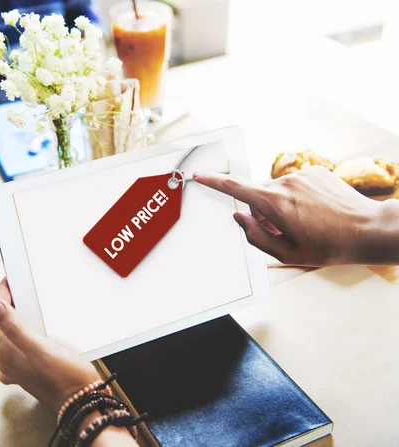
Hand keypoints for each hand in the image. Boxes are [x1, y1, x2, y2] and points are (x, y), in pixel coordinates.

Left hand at [0, 278, 100, 412]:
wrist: (81, 402)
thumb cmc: (64, 377)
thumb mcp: (40, 347)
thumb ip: (14, 327)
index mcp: (6, 350)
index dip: (1, 294)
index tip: (8, 279)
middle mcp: (7, 359)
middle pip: (0, 324)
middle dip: (6, 303)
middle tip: (16, 286)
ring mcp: (16, 366)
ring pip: (9, 334)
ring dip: (14, 317)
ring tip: (24, 302)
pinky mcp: (27, 370)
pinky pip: (18, 345)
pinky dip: (22, 333)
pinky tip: (31, 330)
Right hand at [193, 166, 382, 266]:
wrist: (368, 230)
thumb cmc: (330, 245)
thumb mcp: (286, 253)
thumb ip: (255, 236)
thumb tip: (240, 219)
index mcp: (276, 204)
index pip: (236, 188)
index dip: (214, 182)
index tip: (199, 175)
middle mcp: (286, 184)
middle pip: (258, 196)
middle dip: (262, 212)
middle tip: (283, 231)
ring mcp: (302, 175)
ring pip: (276, 191)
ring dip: (280, 205)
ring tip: (304, 222)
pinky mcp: (315, 171)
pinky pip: (293, 184)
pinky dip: (296, 197)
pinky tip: (314, 211)